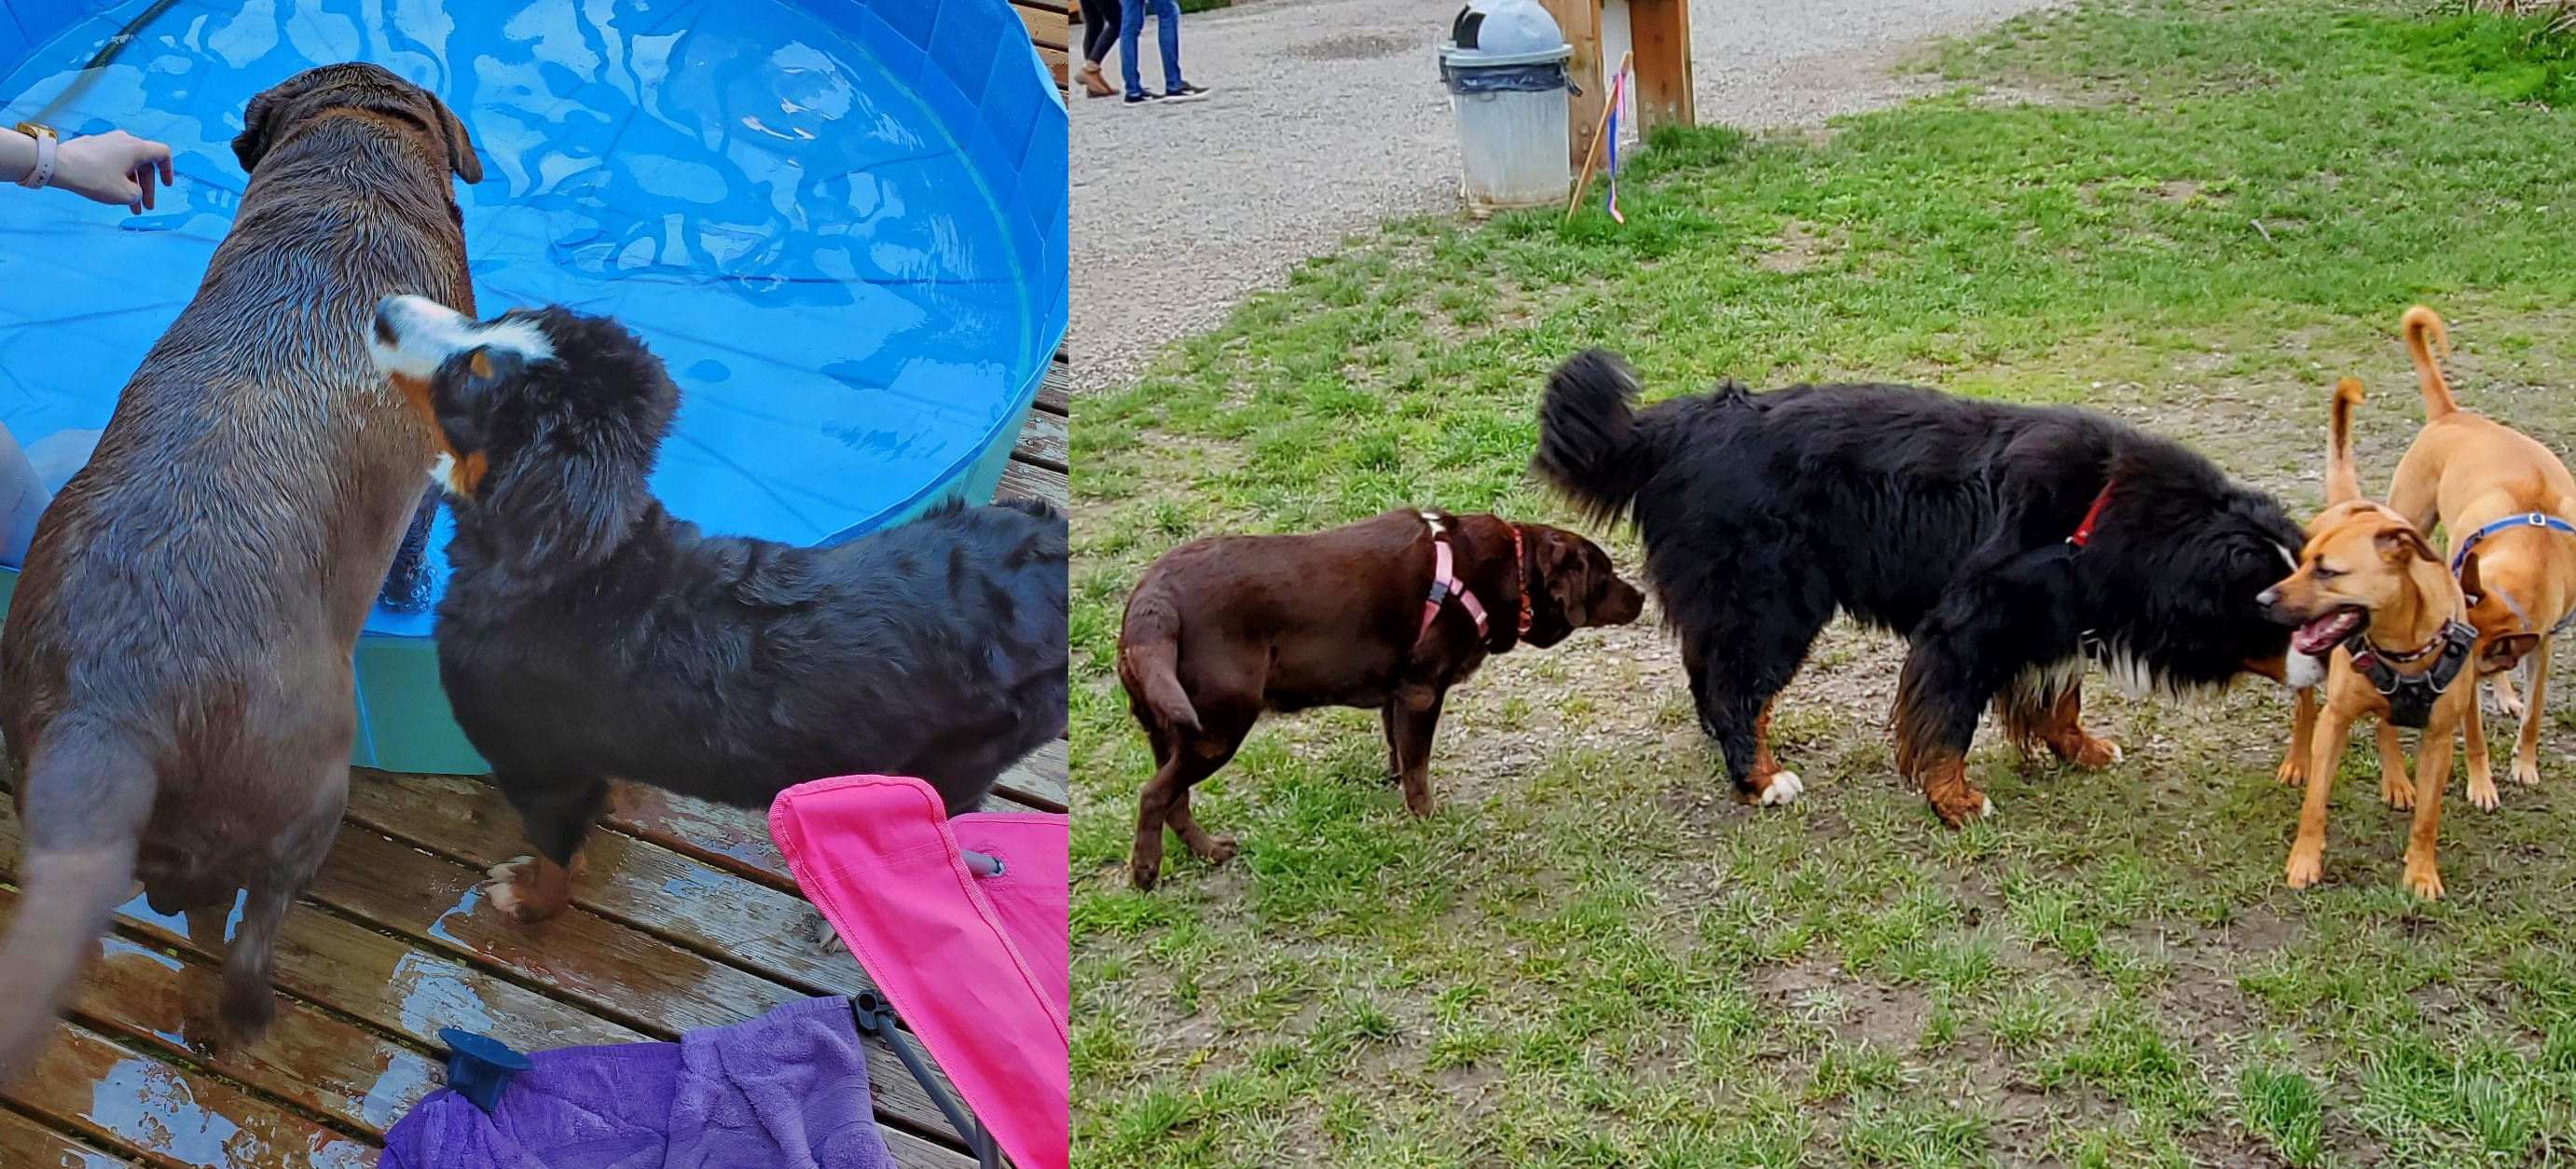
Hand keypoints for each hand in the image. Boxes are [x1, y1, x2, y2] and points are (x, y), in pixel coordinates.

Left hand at [49, 130, 175, 212]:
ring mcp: (106, 141)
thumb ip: (138, 194)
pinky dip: (116, 175)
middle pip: (144, 163)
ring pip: (127, 163)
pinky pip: (111, 160)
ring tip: (126, 204)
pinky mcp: (91, 145)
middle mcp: (124, 140)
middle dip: (146, 187)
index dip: (168, 171)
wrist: (58, 166)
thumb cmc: (95, 178)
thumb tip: (133, 190)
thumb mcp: (125, 194)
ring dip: (130, 183)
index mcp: (137, 148)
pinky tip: (107, 189)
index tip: (166, 186)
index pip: (163, 154)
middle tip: (143, 207)